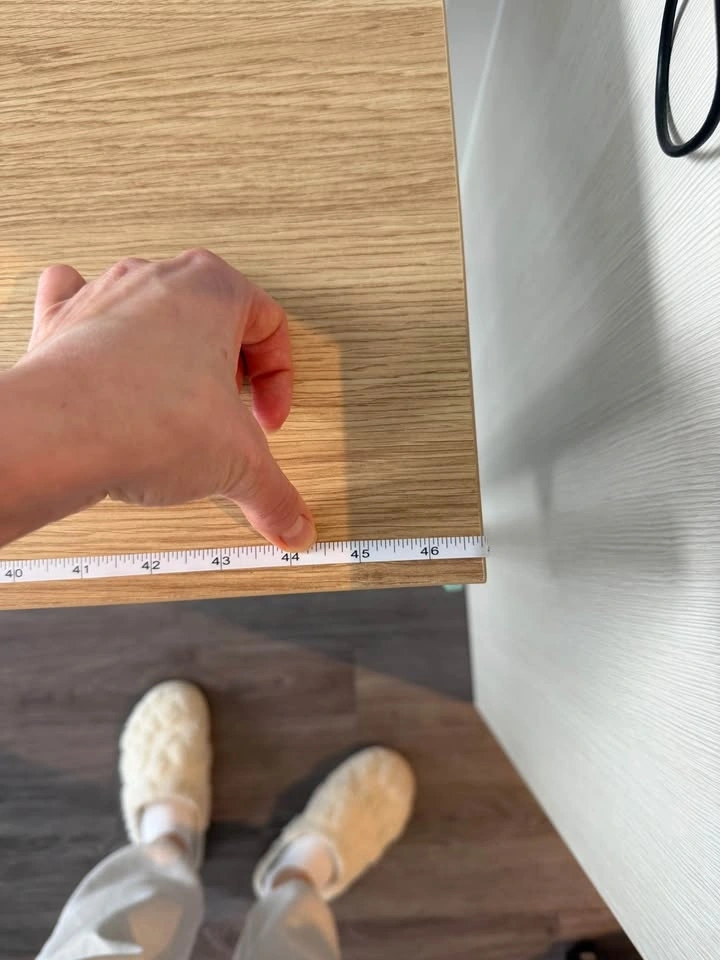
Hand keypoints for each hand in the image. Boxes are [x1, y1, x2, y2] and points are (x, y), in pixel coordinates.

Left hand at [19, 248, 315, 549]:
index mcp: (215, 289)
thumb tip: (295, 526)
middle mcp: (160, 279)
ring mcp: (106, 294)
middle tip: (229, 407)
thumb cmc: (145, 421)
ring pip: (154, 303)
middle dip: (230, 364)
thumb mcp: (237, 465)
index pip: (271, 323)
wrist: (59, 436)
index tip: (266, 421)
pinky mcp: (62, 320)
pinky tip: (104, 349)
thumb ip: (275, 495)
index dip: (278, 381)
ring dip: (171, 346)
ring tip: (176, 392)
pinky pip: (78, 296)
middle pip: (216, 311)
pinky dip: (93, 319)